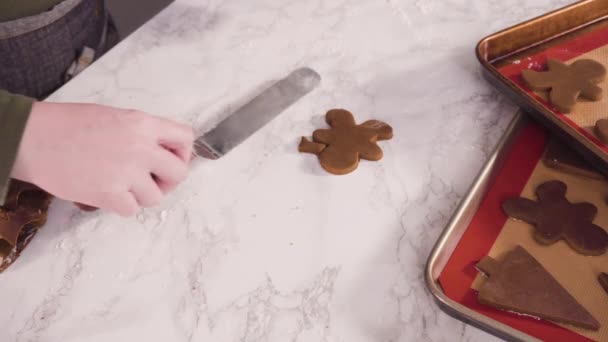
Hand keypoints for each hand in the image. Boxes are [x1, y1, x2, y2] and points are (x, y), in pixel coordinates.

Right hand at [11, 102, 193, 216]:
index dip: (182, 152)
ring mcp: (126, 173)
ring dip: (142, 195)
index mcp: (143, 123)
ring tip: (121, 185)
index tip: (169, 159)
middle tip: (152, 180)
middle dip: (169, 180)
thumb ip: (142, 132)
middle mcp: (140, 147)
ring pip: (156, 197)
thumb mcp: (114, 116)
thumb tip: (162, 151)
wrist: (34, 139)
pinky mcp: (109, 194)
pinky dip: (123, 206)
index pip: (186, 138)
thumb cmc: (68, 125)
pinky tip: (108, 194)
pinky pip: (133, 210)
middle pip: (180, 173)